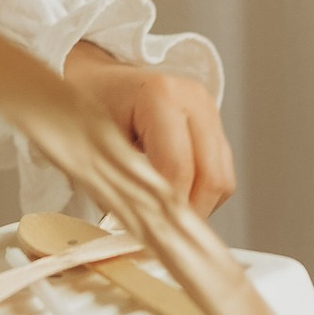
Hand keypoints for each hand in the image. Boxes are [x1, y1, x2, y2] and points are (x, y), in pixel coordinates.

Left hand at [62, 47, 235, 216]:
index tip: (150, 233)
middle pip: (212, 176)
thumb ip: (117, 182)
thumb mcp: (94, 141)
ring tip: (165, 220)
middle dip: (189, 214)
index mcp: (160, 96)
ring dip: (199, 207)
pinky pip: (221, 171)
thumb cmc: (90, 104)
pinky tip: (175, 201)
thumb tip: (135, 227)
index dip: (167, 207)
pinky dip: (202, 194)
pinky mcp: (214, 125)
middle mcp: (193, 100)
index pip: (178, 167)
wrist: (99, 77)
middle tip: (162, 237)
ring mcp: (209, 111)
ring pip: (223, 178)